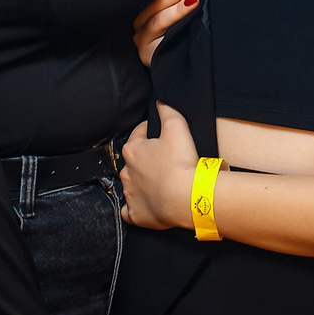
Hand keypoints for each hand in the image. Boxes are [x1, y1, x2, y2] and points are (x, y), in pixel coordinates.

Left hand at [119, 104, 199, 230]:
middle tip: (166, 159)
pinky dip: (136, 207)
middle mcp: (126, 172)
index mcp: (132, 150)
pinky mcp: (136, 215)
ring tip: (161, 182)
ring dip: (142, 182)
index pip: (138, 134)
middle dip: (146, 158)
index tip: (162, 134)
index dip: (150, 131)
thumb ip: (167, 109)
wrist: (187, 198)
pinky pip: (130, 211)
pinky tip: (146, 204)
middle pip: (134, 160)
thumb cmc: (181, 162)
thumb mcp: (177, 126)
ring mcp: (130, 195)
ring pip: (131, 184)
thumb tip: (160, 100)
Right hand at [132, 0, 200, 66]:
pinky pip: (160, 33)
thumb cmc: (181, 40)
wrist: (178, 74)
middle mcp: (140, 20)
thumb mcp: (181, 16)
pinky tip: (190, 6)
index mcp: (147, 7)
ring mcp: (141, 37)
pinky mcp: (146, 52)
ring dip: (179, 2)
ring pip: (159, 16)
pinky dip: (175, 19)